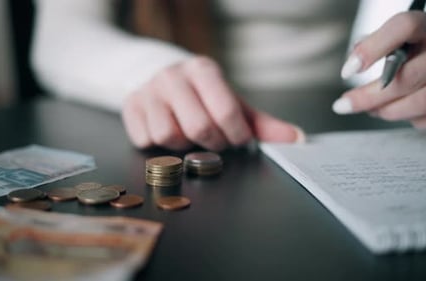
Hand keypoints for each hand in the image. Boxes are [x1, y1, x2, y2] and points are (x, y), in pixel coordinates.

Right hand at [121, 56, 303, 150]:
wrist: (158, 76)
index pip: (225, 111)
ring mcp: (148, 91)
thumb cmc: (201, 95)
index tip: (238, 139)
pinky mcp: (129, 107)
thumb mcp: (231, 102)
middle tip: (214, 140)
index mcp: (203, 70)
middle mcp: (173, 77)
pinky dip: (159, 146)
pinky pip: (145, 140)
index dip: (236, 135)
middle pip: (197, 127)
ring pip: (168, 136)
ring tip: (188, 135)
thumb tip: (295, 139)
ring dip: (183, 145)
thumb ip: (260, 123)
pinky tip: (167, 132)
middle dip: (211, 143)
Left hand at [333, 12, 425, 127]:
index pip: (404, 27)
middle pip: (407, 77)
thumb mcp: (408, 36)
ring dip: (387, 111)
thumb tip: (353, 64)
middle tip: (344, 105)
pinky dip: (409, 119)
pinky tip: (396, 111)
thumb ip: (380, 42)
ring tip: (370, 109)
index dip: (372, 49)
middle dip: (368, 96)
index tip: (348, 70)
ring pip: (421, 102)